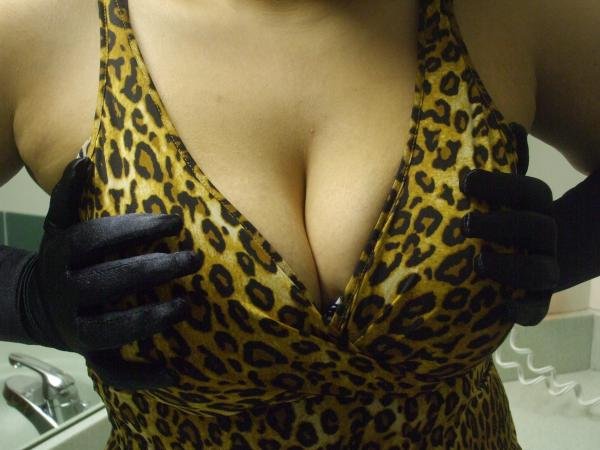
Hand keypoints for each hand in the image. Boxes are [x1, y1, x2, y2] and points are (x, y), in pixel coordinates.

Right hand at [21, 156, 201, 389]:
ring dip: (151, 318)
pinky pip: (113, 372)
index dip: (135, 228)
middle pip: (110, 281)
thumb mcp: (57, 224)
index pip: (97, 239)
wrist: (33, 305)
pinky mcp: (89, 355)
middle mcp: (67, 293)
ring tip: (189, 305)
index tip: (175, 219)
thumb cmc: (61, 258)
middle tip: (194, 258)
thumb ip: (70, 194)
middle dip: (154, 270)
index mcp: (61, 256)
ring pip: (112, 328)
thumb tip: (84, 155)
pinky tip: (174, 373)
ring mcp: (76, 328)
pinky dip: (142, 375)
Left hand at [458, 123, 558, 325]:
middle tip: (465, 224)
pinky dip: (525, 312)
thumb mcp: (506, 193)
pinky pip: (538, 308)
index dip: (501, 185)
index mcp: (537, 207)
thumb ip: (506, 162)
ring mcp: (545, 268)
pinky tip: (504, 310)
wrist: (535, 254)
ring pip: (540, 269)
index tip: (466, 181)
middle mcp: (545, 236)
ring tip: (477, 262)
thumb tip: (510, 124)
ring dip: (510, 267)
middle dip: (502, 224)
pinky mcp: (537, 298)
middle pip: (536, 228)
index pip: (529, 191)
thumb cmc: (507, 217)